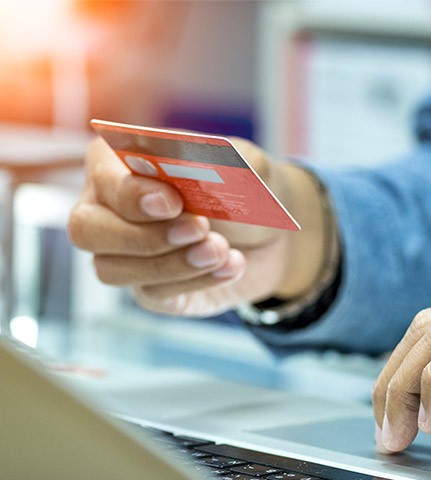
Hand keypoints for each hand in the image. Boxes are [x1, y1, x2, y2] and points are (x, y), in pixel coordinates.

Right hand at [68, 136, 330, 316]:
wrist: (272, 234)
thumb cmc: (245, 187)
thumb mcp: (243, 165)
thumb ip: (217, 162)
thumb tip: (191, 170)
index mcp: (120, 163)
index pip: (104, 179)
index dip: (132, 194)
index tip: (174, 202)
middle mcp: (108, 209)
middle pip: (87, 230)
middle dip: (143, 235)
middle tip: (200, 229)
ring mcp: (124, 254)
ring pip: (113, 270)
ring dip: (172, 263)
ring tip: (221, 249)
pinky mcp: (149, 289)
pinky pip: (154, 294)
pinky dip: (198, 281)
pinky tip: (232, 265)